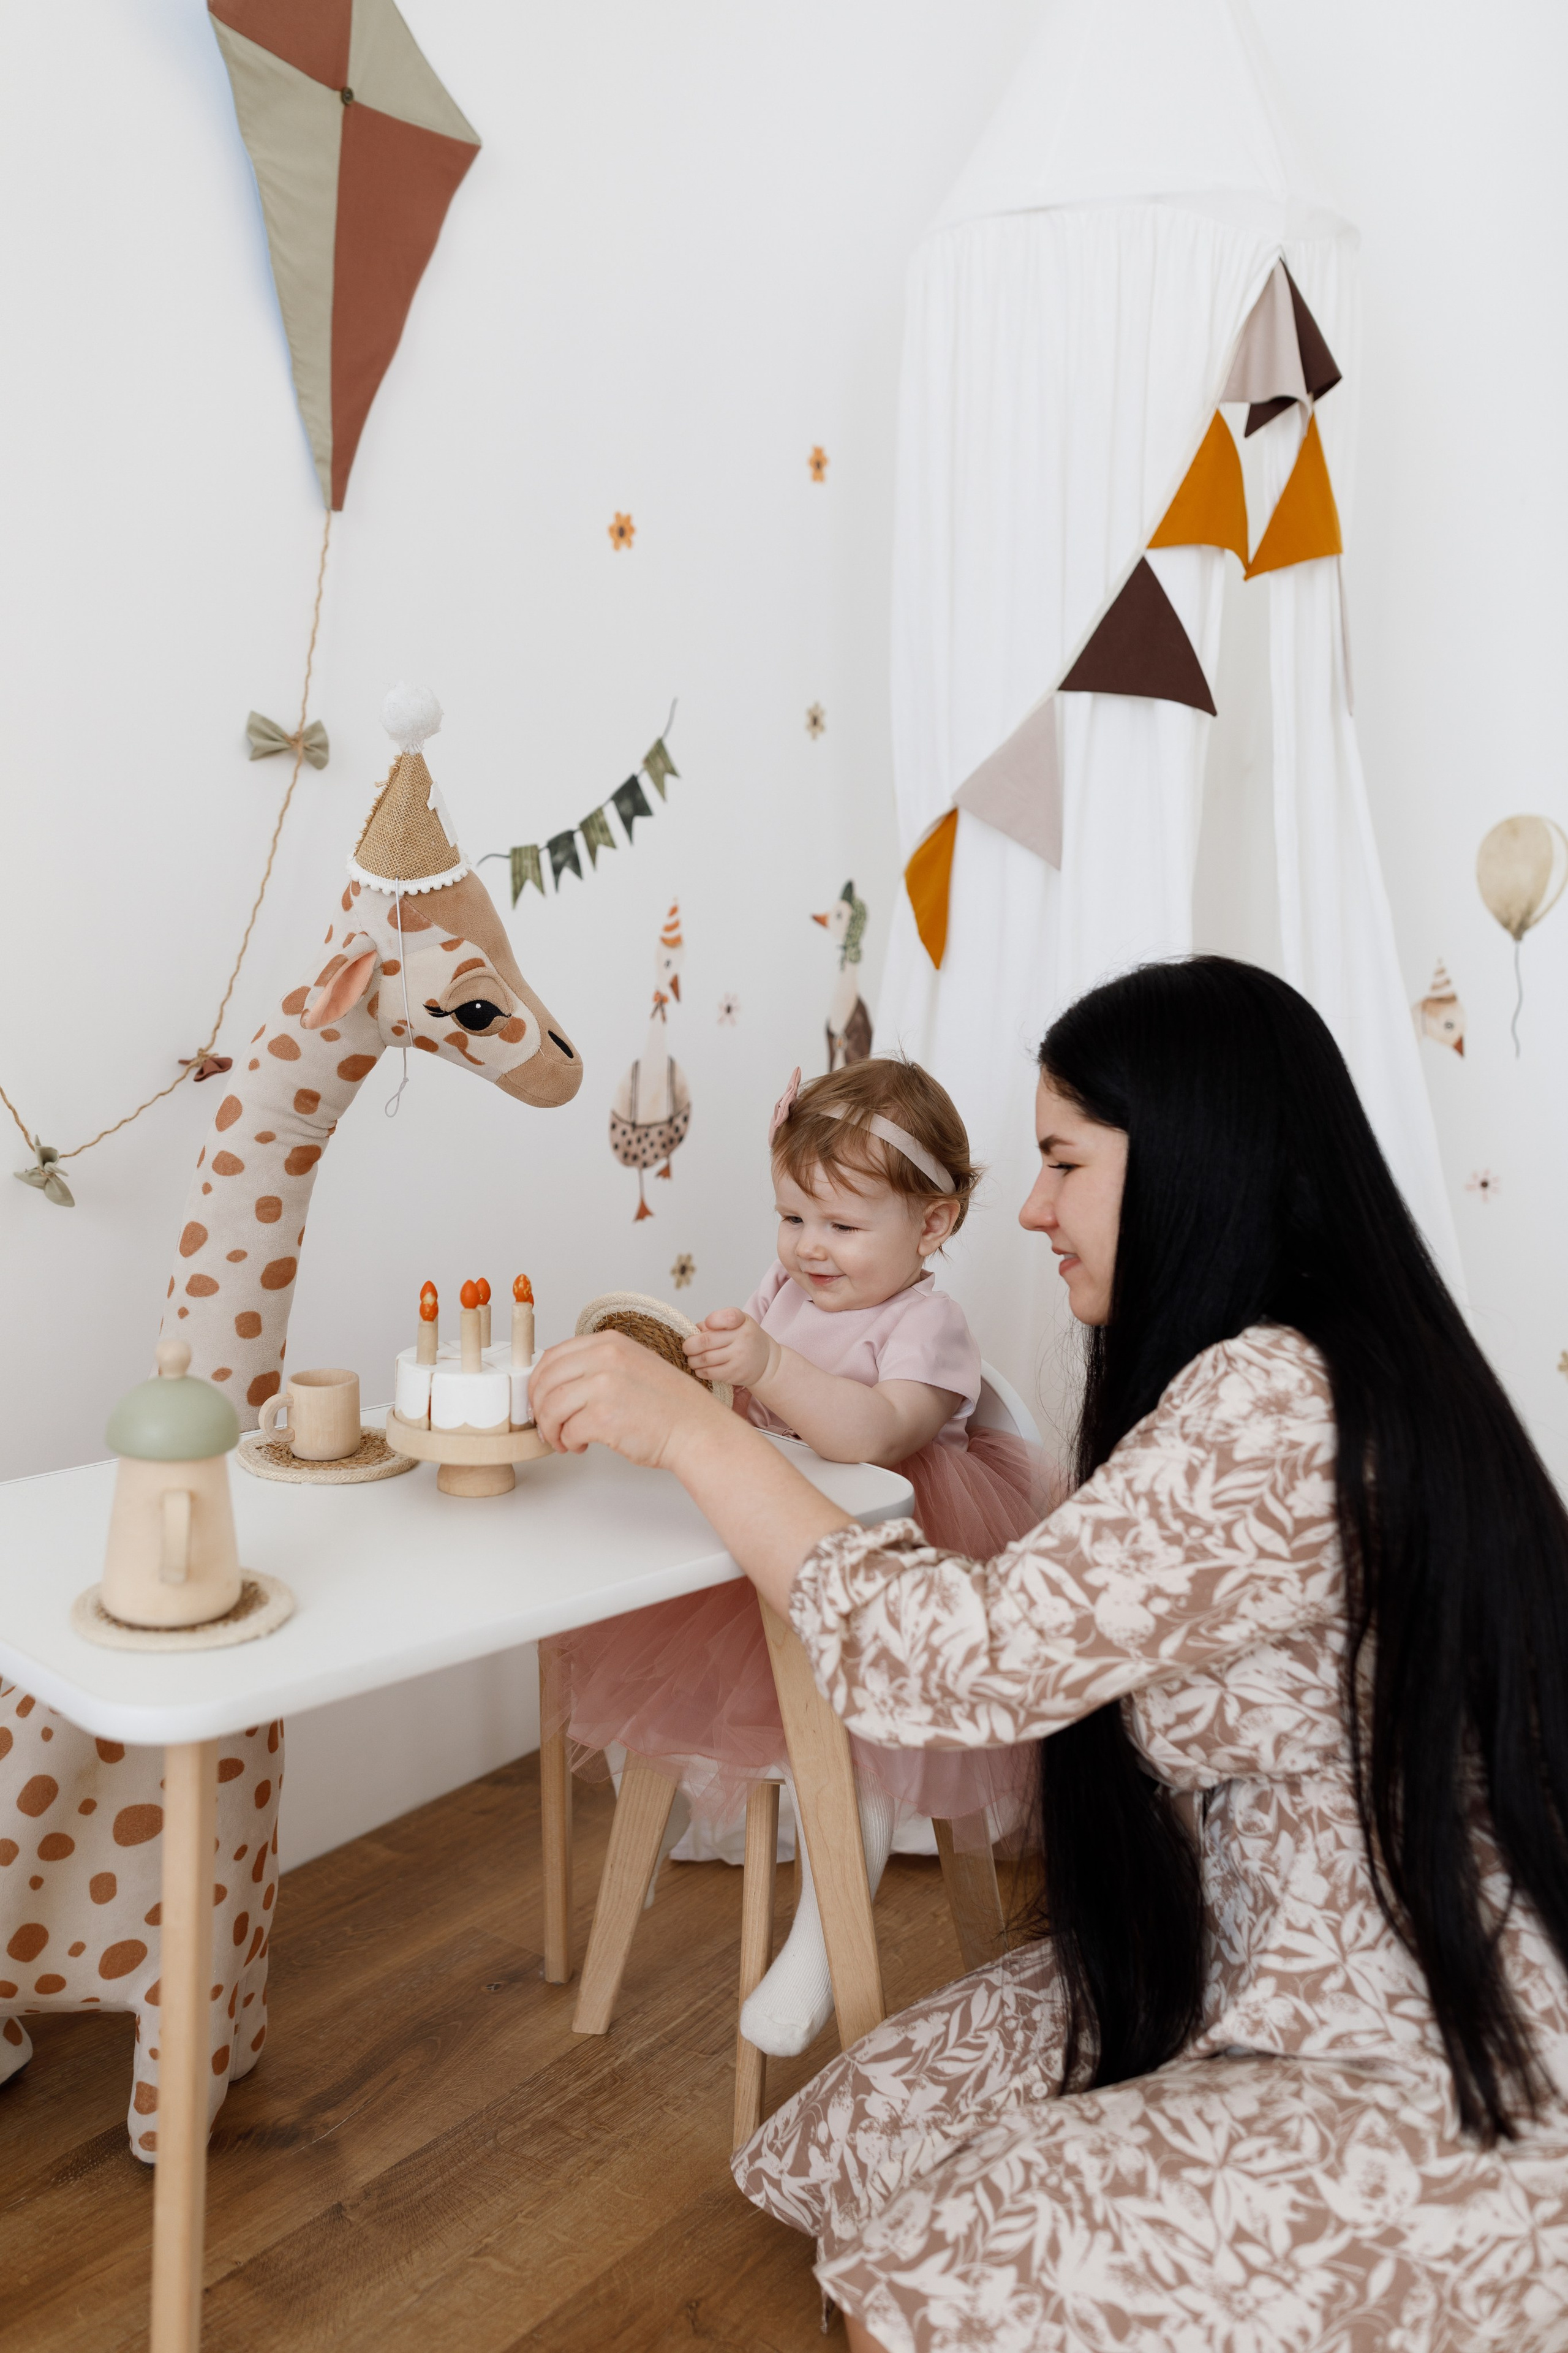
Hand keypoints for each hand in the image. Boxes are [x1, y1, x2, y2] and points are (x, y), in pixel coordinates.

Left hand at [529, 1331, 723, 1467]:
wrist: (695, 1430)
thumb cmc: (668, 1405)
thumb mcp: (633, 1365)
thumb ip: (597, 1366)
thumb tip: (558, 1383)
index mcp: (610, 1343)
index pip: (553, 1356)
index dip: (538, 1382)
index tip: (538, 1399)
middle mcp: (605, 1359)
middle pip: (546, 1382)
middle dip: (539, 1408)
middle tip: (546, 1424)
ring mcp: (604, 1387)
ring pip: (551, 1408)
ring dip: (551, 1429)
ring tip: (563, 1439)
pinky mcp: (603, 1418)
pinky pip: (567, 1431)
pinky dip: (568, 1442)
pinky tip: (580, 1446)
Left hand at [684, 1307, 773, 1388]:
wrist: (766, 1363)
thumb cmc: (746, 1340)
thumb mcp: (738, 1324)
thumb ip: (716, 1322)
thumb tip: (693, 1331)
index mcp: (742, 1322)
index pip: (727, 1317)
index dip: (712, 1321)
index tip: (707, 1325)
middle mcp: (742, 1338)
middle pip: (706, 1341)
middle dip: (690, 1345)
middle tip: (687, 1348)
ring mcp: (739, 1357)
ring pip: (704, 1359)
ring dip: (692, 1360)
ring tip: (692, 1359)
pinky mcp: (735, 1373)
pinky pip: (709, 1372)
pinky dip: (699, 1371)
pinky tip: (700, 1368)